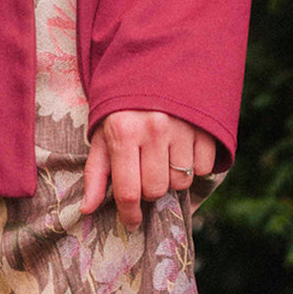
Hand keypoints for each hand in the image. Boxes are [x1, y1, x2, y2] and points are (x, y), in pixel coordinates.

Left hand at [79, 110, 215, 230]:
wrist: (155, 71)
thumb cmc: (122, 110)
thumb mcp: (102, 136)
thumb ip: (95, 174)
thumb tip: (86, 209)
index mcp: (123, 133)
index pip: (128, 191)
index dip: (129, 214)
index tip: (131, 223)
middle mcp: (153, 129)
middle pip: (155, 191)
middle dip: (148, 190)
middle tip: (144, 172)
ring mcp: (183, 127)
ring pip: (181, 182)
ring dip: (171, 179)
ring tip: (162, 158)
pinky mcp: (205, 126)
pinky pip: (204, 168)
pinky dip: (194, 167)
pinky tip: (182, 150)